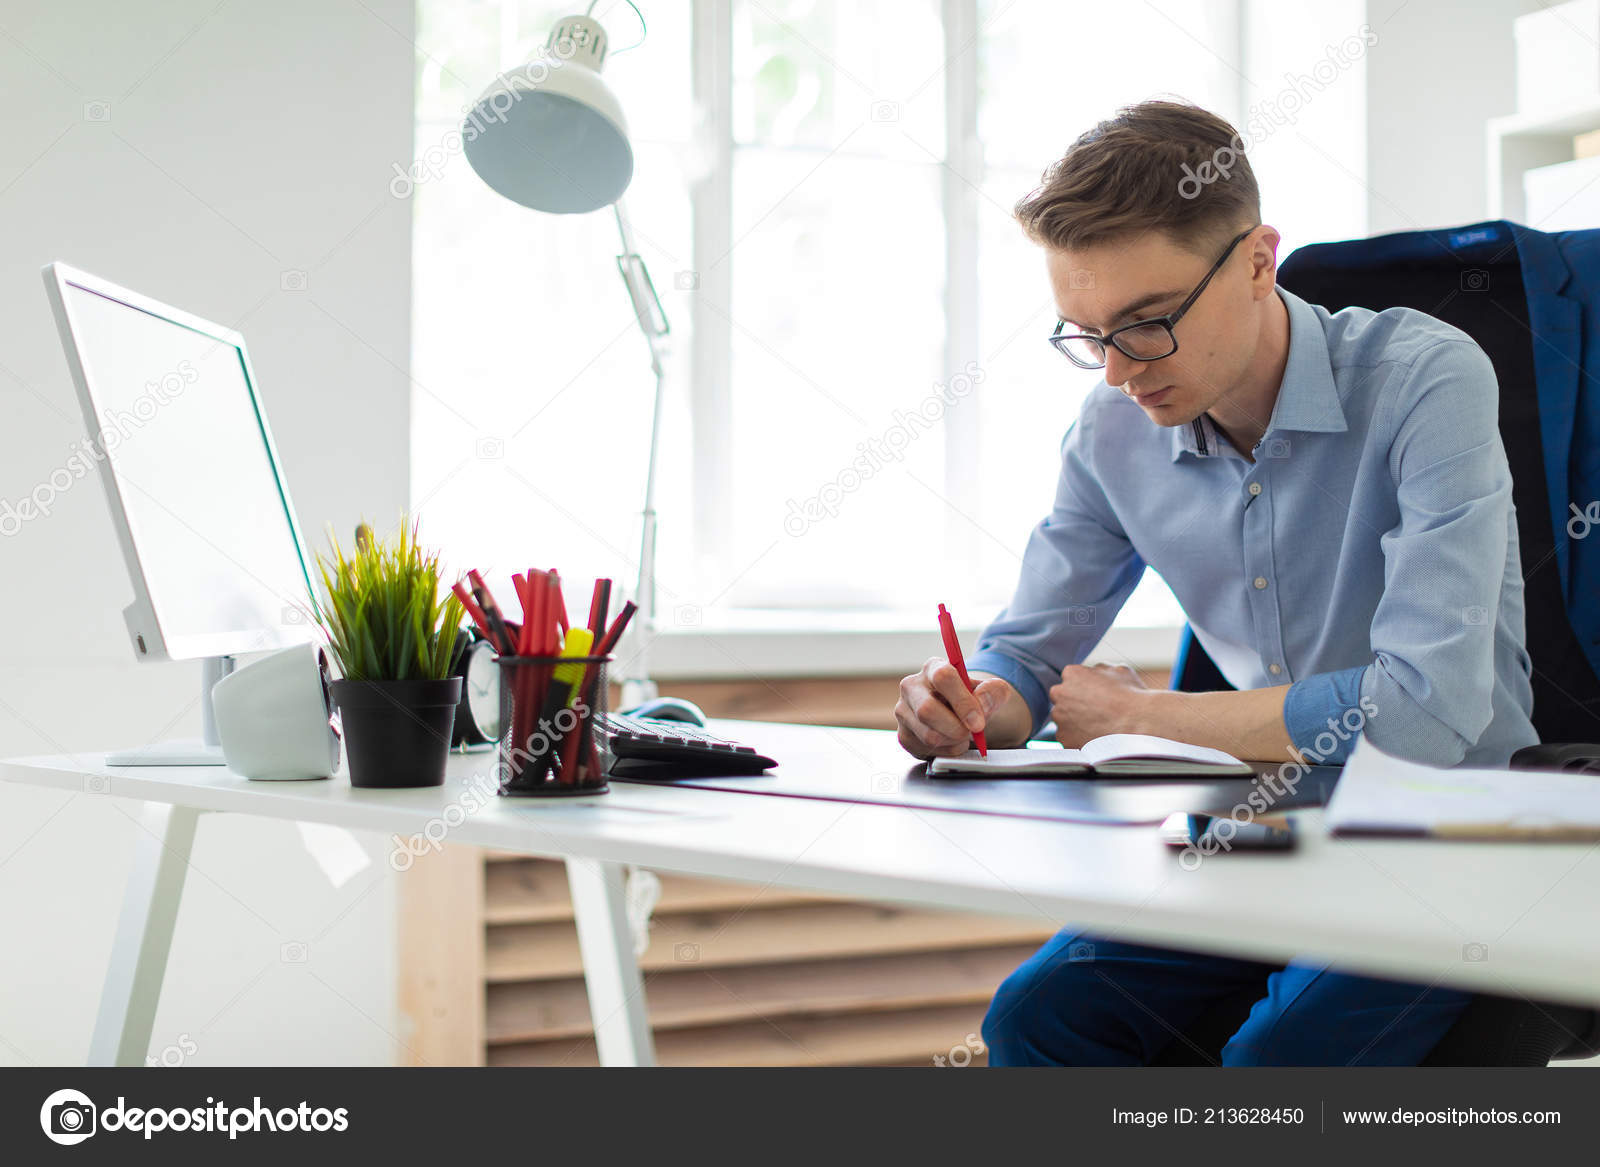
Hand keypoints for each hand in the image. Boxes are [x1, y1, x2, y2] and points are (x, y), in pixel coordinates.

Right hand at [896, 657, 1019, 757]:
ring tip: (963, 733)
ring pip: (928, 734)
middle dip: (956, 728)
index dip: (962, 701)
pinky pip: (927, 749)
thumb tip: (981, 703)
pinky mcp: (903, 734)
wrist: (961, 715)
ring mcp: (903, 711)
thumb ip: (994, 692)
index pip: (942, 677)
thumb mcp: (991, 691)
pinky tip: (952, 741)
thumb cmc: (972, 699)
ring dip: (954, 740)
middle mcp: (912, 686)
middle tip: (972, 732)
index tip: (978, 722)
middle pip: (927, 709)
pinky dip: (947, 750)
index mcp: (933, 668)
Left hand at [1048, 663, 1152, 747]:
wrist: (1140, 724)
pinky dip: (1078, 740)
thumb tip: (1093, 672)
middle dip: (1075, 704)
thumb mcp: (1119, 670)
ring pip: (1064, 720)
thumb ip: (1099, 670)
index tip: (1095, 696)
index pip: (1071, 678)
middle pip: (1063, 699)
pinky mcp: (1064, 740)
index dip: (1084, 688)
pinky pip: (1068, 739)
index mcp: (1072, 674)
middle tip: (1095, 712)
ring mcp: (1060, 719)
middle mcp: (1060, 694)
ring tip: (1099, 727)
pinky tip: (1096, 739)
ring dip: (1076, 723)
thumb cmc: (1132, 696)